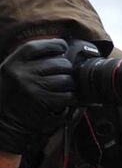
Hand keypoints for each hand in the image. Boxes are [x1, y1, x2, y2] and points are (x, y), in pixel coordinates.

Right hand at [0, 38, 75, 153]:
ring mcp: (33, 88)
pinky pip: (68, 96)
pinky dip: (70, 98)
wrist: (3, 122)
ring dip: (69, 85)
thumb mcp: (10, 74)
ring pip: (66, 79)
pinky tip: (63, 100)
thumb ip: (28, 62)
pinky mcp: (44, 102)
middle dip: (66, 69)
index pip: (36, 47)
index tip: (63, 47)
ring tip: (62, 89)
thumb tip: (57, 52)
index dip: (53, 45)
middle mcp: (22, 73)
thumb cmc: (10, 97)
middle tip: (63, 75)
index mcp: (12, 63)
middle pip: (58, 63)